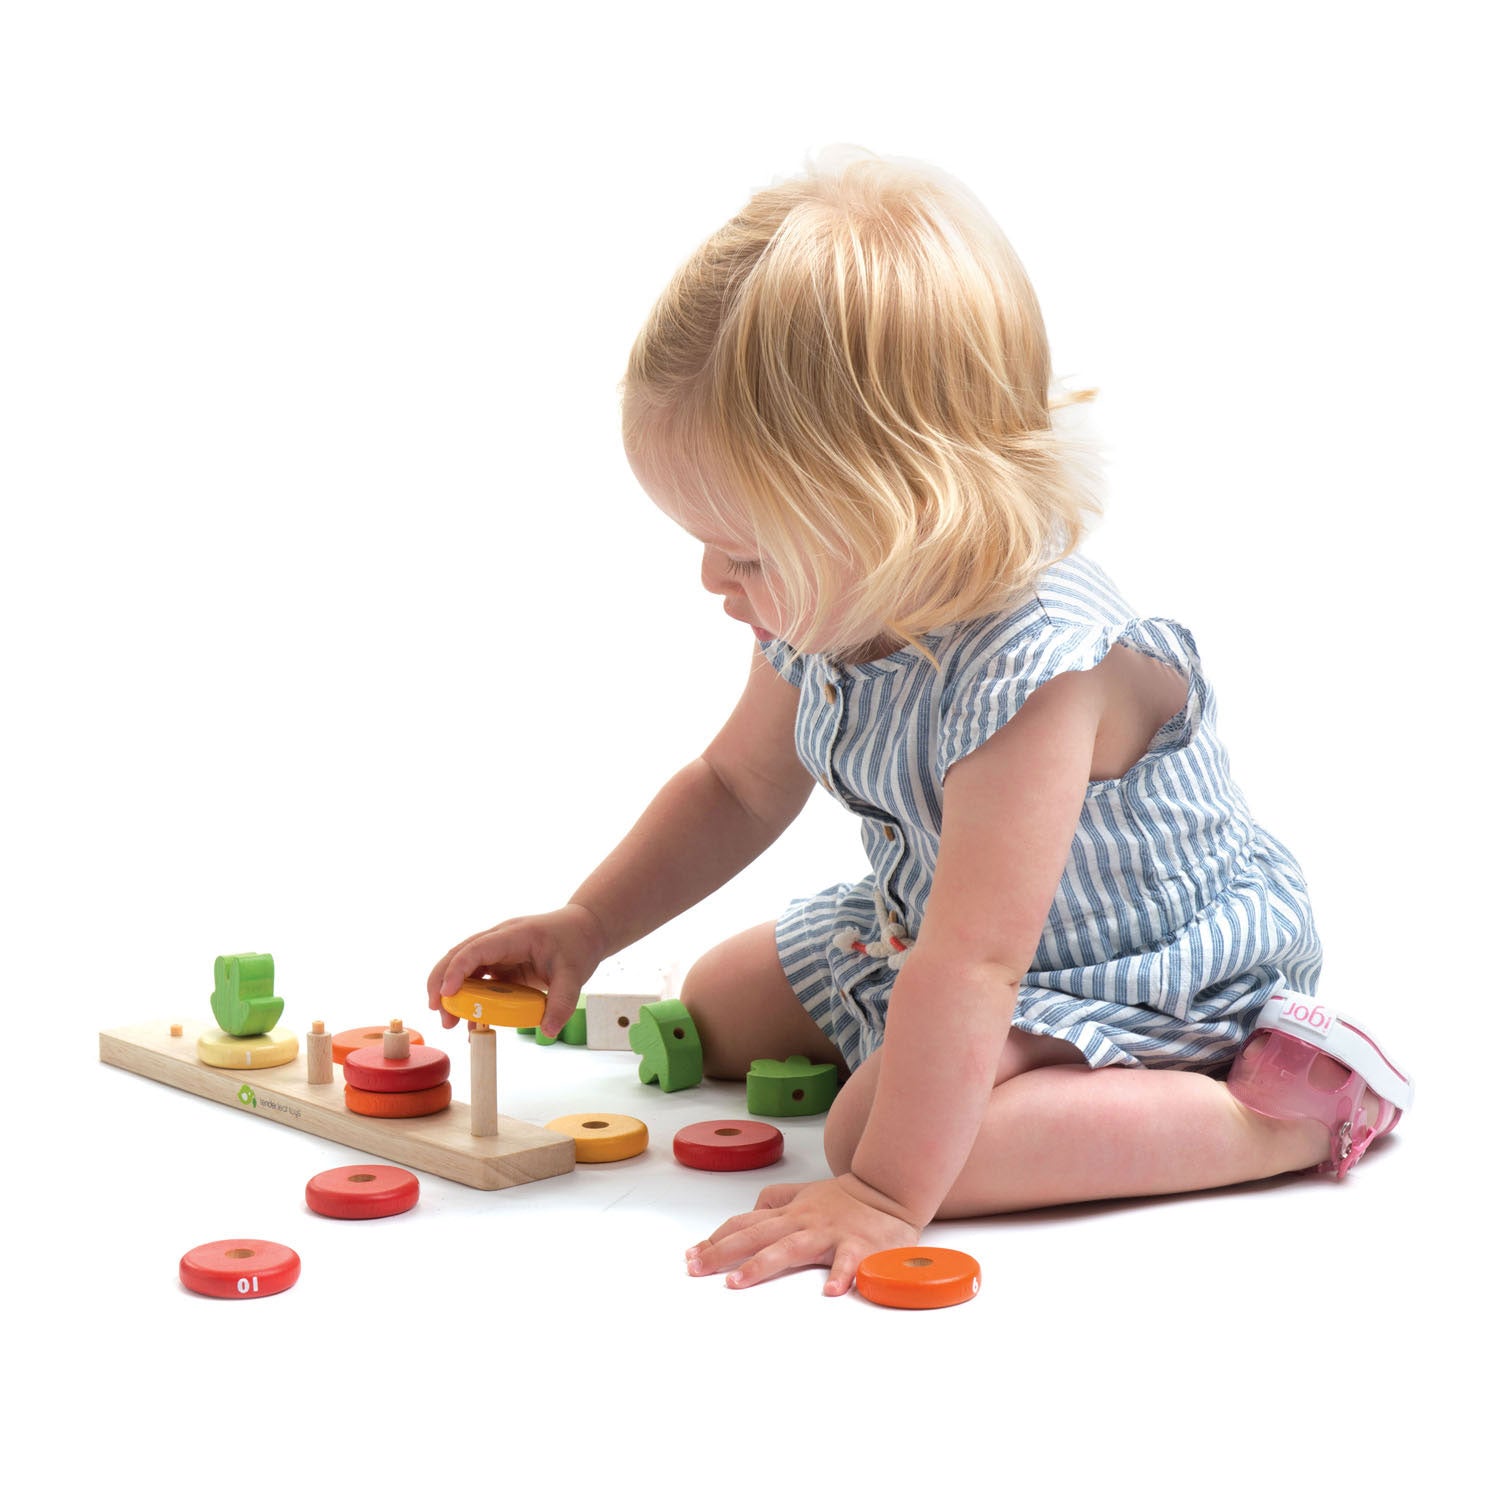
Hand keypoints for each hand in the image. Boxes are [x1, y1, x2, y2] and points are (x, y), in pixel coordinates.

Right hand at [425, 903, 607, 1036]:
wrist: (584, 929)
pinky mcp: (501, 963)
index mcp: (514, 935)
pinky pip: (477, 978)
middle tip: (438, 1012)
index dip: (458, 969)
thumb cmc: (577, 944)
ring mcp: (498, 950)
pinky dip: (468, 997)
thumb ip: (562, 1003)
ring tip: (450, 1022)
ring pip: (463, 966)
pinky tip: (469, 1021)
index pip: (477, 948)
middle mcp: (500, 939)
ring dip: (451, 991)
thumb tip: (548, 1031)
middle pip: (459, 954)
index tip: (447, 994)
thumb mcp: (574, 974)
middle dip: (442, 982)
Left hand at [685, 1174, 922, 1295]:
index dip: (716, 1239)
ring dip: (763, 1264)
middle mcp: (802, 1221)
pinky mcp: (858, 1245)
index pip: (745, 1223)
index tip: (691, 1256)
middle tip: (695, 1269)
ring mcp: (829, 1233)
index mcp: (789, 1212)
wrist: (888, 1188)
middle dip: (722, 1252)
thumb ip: (776, 1201)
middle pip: (756, 1235)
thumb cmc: (845, 1198)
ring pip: (790, 1247)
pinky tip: (829, 1291)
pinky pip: (848, 1261)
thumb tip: (751, 1211)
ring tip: (738, 1282)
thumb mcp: (804, 1193)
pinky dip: (839, 1275)